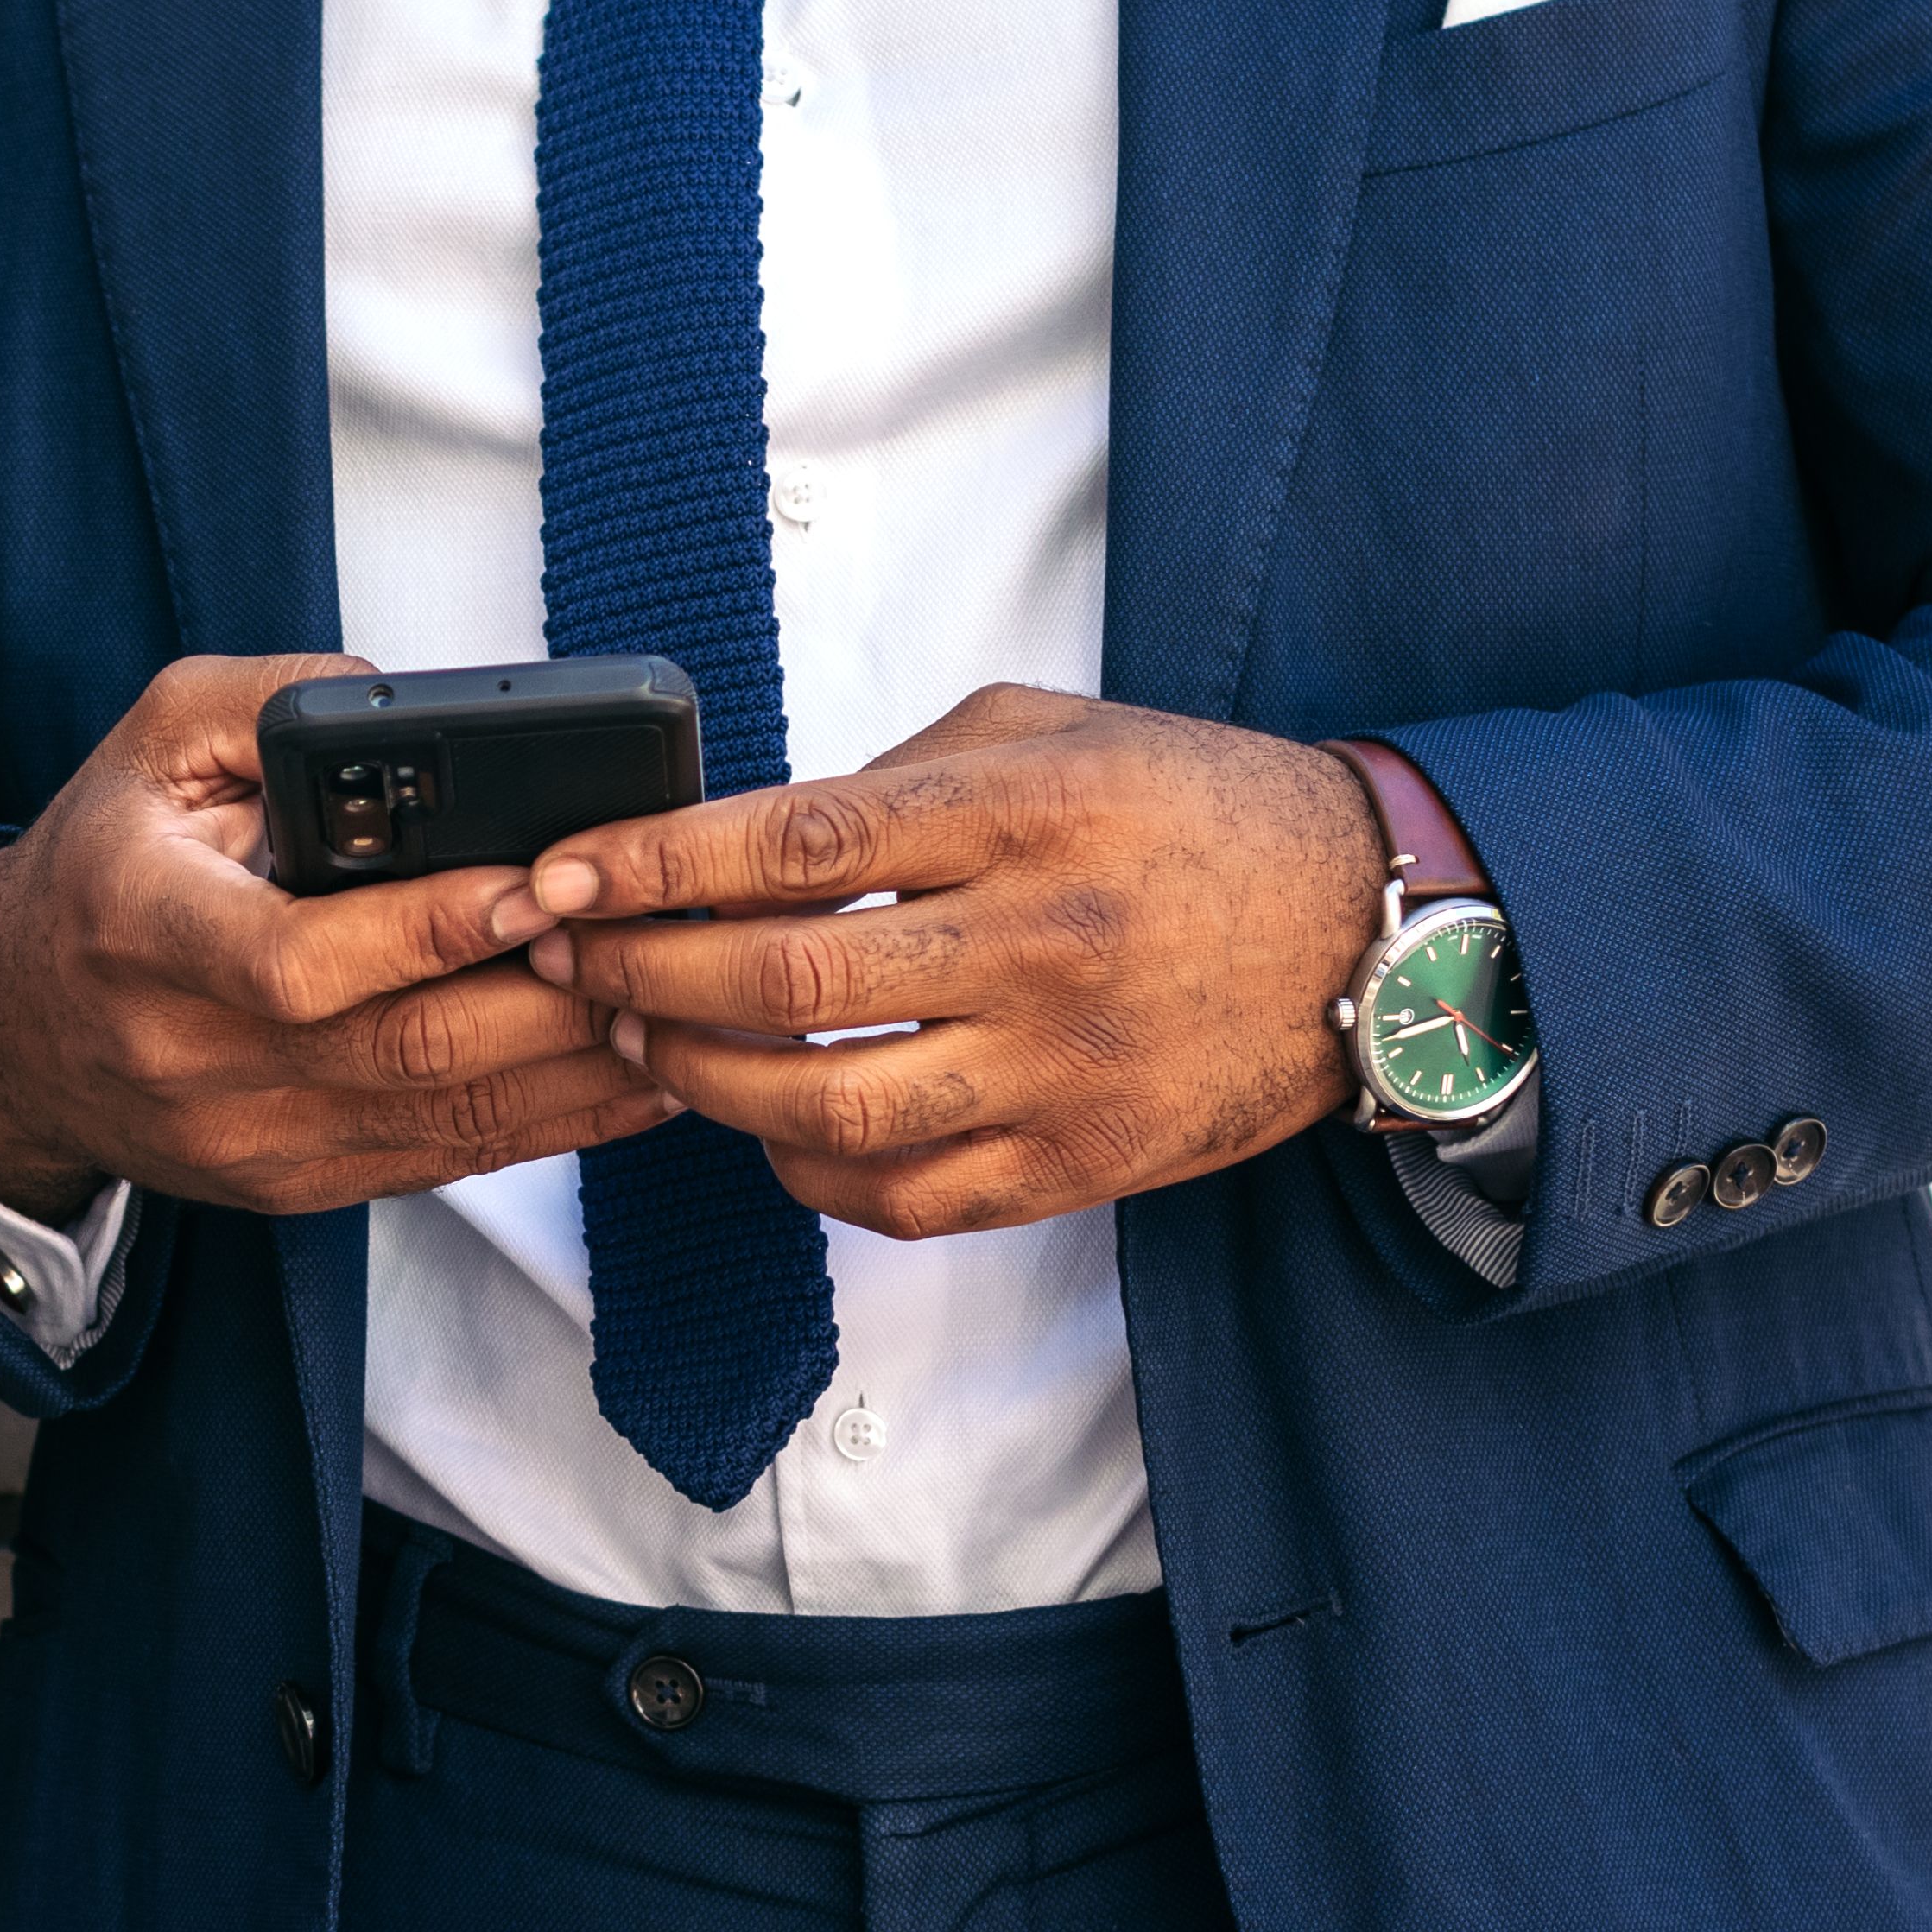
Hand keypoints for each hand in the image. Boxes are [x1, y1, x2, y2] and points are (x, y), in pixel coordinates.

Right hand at [0, 655, 683, 1224]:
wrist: (6, 1030)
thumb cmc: (99, 872)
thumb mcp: (150, 743)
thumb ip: (269, 700)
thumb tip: (397, 700)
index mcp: (149, 927)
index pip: (301, 957)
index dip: (432, 928)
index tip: (542, 881)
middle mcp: (192, 1050)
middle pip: (402, 1048)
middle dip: (550, 997)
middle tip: (656, 941)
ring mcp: (245, 1133)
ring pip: (441, 1118)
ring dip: (576, 1071)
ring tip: (677, 1009)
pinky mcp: (292, 1182)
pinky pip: (440, 1163)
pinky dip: (551, 1126)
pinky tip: (633, 1081)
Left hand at [526, 684, 1391, 1240]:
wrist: (1369, 926)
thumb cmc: (1193, 812)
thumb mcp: (1053, 732)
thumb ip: (898, 771)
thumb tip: (744, 835)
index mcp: (1021, 816)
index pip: (795, 843)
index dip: (654, 862)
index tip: (562, 871)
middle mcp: (1036, 945)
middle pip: (782, 981)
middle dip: (639, 974)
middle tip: (567, 958)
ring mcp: (1058, 1068)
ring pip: (824, 1107)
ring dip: (697, 1081)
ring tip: (639, 1041)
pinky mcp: (1078, 1163)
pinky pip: (900, 1199)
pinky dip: (801, 1172)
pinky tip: (759, 1124)